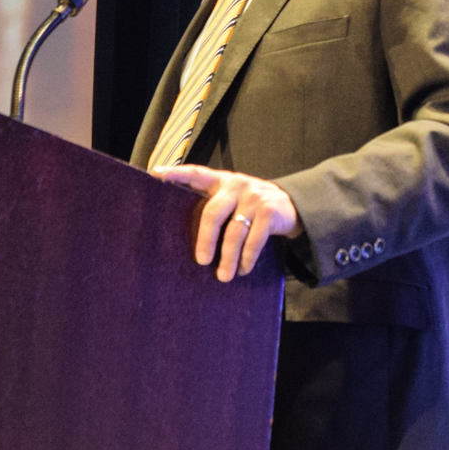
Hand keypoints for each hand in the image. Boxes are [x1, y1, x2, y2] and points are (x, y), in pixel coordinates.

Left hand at [151, 164, 301, 282]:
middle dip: (205, 240)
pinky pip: (255, 240)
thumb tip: (182, 234)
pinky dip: (247, 258)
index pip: (196, 173)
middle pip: (213, 213)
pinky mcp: (270, 211)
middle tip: (201, 261)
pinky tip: (242, 269)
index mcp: (221, 181)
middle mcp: (236, 185)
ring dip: (228, 258)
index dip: (176, 173)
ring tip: (223, 276)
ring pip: (235, 232)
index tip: (156, 175)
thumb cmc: (250, 206)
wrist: (292, 204)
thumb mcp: (232, 198)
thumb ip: (214, 205)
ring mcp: (254, 197)